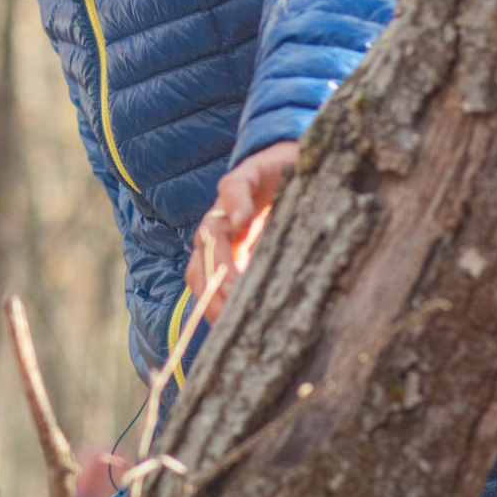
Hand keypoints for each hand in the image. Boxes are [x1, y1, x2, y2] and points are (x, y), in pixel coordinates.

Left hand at [185, 142, 298, 323]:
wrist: (297, 162)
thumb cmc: (293, 214)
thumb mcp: (284, 252)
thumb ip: (275, 279)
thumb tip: (284, 327)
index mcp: (225, 254)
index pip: (206, 286)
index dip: (212, 309)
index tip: (228, 334)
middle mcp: (219, 231)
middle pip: (199, 265)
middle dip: (212, 292)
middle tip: (233, 314)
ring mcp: (228, 203)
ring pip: (209, 233)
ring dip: (218, 258)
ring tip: (234, 282)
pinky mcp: (244, 174)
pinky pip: (232, 188)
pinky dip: (235, 203)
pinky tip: (244, 219)